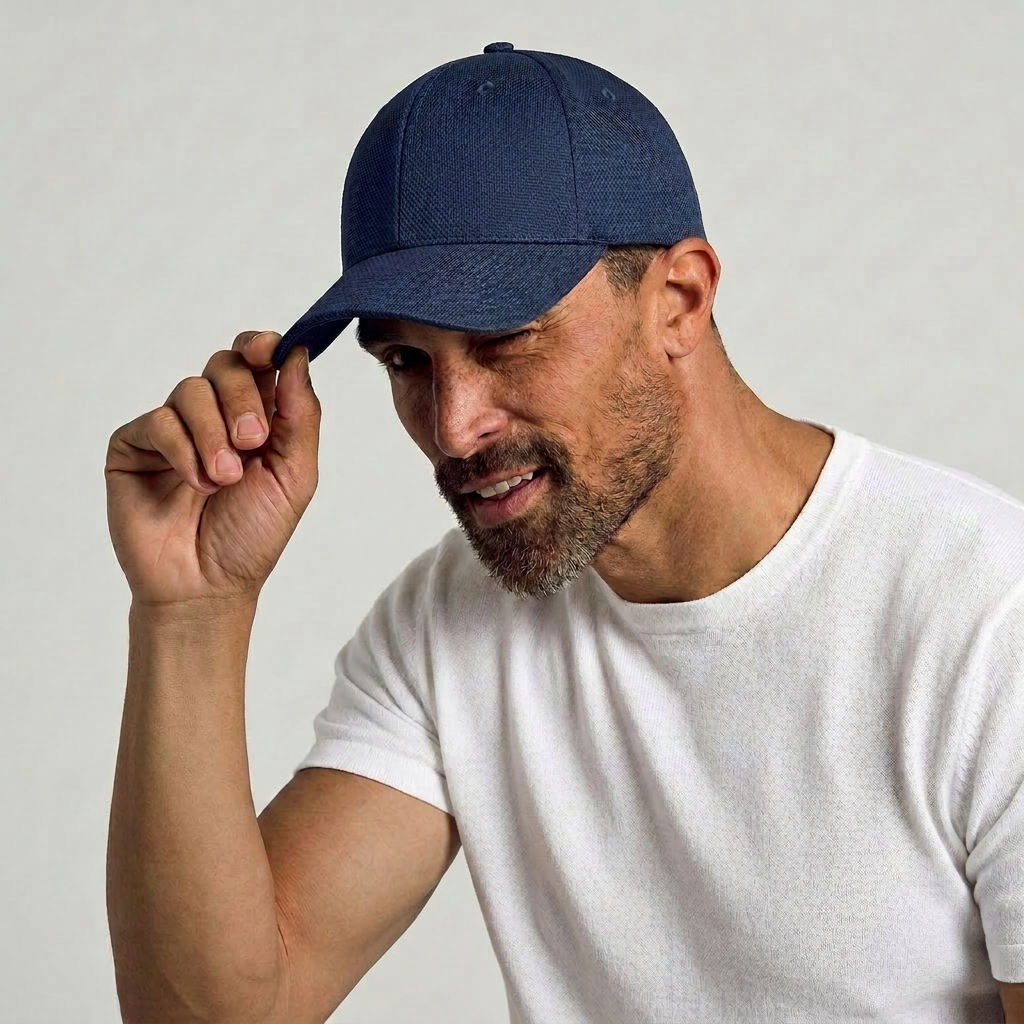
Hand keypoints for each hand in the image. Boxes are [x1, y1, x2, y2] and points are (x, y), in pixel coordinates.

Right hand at [105, 331, 319, 608]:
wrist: (207, 585)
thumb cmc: (252, 536)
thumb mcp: (295, 475)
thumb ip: (300, 414)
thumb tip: (297, 354)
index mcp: (258, 417)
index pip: (256, 361)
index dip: (261, 346)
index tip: (267, 350)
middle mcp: (214, 416)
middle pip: (225, 366)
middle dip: (243, 399)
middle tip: (253, 442)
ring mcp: (173, 429)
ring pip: (191, 390)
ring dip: (214, 434)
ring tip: (223, 480)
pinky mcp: (135, 446)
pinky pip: (159, 421)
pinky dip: (182, 450)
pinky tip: (195, 484)